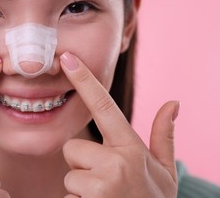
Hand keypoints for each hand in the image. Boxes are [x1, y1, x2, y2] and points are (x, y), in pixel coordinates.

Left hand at [60, 52, 178, 197]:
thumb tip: (173, 103)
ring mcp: (101, 185)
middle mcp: (116, 162)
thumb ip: (164, 136)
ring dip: (81, 186)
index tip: (67, 58)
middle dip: (83, 164)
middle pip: (73, 148)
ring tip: (103, 197)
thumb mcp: (164, 171)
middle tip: (105, 182)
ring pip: (69, 173)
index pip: (104, 106)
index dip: (85, 80)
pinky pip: (67, 195)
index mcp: (131, 149)